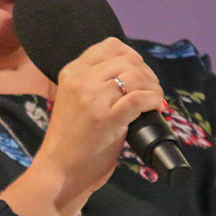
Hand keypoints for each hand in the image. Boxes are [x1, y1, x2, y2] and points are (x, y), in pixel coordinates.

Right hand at [36, 37, 163, 203]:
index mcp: (72, 72)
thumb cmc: (71, 139)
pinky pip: (139, 98)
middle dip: (147, 74)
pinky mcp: (106, 118)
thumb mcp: (73, 99)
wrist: (59, 170)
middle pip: (128, 60)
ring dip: (153, 87)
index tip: (139, 73)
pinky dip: (153, 100)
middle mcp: (81, 80)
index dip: (133, 56)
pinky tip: (156, 108)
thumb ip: (93, 83)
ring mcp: (93, 98)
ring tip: (155, 101)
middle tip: (152, 91)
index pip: (111, 45)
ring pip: (136, 76)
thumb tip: (131, 75)